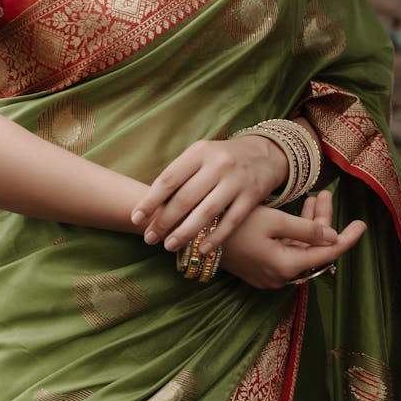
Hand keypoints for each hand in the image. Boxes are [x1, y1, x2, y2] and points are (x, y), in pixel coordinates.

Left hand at [130, 135, 292, 252]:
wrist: (264, 153)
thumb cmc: (221, 159)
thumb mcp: (200, 156)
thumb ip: (180, 175)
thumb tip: (151, 207)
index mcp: (199, 152)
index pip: (169, 179)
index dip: (150, 201)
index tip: (136, 218)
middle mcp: (217, 164)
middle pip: (185, 198)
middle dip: (164, 221)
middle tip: (149, 238)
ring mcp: (236, 180)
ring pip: (206, 212)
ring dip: (185, 232)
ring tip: (169, 246)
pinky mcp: (252, 196)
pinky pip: (231, 221)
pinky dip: (215, 237)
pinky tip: (201, 249)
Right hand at [220, 190, 365, 288]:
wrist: (198, 237)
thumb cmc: (235, 225)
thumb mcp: (273, 221)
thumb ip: (306, 229)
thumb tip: (333, 236)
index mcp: (287, 266)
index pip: (327, 254)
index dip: (347, 238)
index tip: (362, 225)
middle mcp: (281, 276)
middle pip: (313, 249)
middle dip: (323, 222)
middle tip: (327, 194)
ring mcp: (270, 274)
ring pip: (300, 248)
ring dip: (310, 224)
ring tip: (316, 196)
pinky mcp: (260, 267)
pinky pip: (287, 250)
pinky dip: (296, 232)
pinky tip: (300, 210)